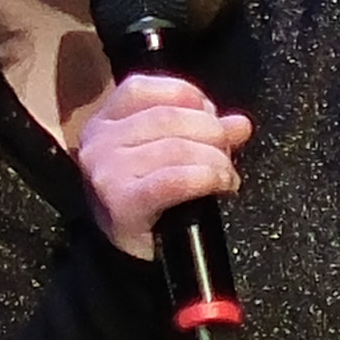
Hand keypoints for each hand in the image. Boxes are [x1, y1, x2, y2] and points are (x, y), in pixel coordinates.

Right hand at [68, 69, 248, 263]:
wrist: (128, 250)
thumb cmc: (147, 199)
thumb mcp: (170, 154)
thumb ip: (205, 132)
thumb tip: (240, 124)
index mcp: (105, 120)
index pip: (145, 89)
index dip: (189, 97)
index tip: (212, 117)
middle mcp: (99, 141)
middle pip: (168, 118)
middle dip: (211, 132)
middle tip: (227, 152)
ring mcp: (107, 171)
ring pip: (176, 148)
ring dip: (215, 159)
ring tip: (227, 175)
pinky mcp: (121, 202)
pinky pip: (174, 180)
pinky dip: (206, 178)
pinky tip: (221, 184)